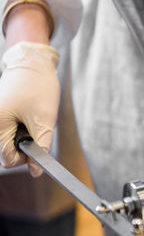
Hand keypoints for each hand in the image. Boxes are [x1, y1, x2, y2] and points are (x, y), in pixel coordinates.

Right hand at [0, 42, 59, 176]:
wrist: (33, 63)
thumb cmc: (38, 87)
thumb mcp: (44, 120)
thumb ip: (40, 147)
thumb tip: (36, 172)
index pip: (8, 159)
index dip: (27, 159)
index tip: (41, 148)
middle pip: (8, 151)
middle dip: (26, 146)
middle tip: (38, 128)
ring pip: (11, 142)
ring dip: (26, 137)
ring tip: (33, 118)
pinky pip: (11, 131)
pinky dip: (23, 128)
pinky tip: (28, 115)